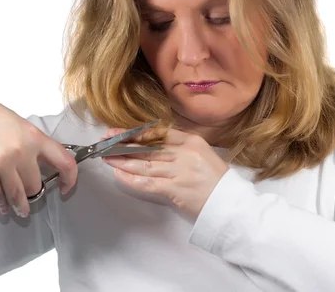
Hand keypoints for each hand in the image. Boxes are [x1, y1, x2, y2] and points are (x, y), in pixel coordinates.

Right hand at [0, 87, 76, 216]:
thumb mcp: (22, 126)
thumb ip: (36, 146)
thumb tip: (46, 166)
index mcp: (36, 137)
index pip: (64, 162)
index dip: (70, 179)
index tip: (66, 187)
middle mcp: (22, 151)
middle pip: (36, 184)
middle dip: (35, 193)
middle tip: (33, 196)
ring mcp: (2, 162)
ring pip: (17, 194)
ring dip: (21, 206)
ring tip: (22, 211)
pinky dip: (0, 203)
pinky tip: (3, 206)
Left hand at [102, 127, 229, 217]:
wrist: (229, 202)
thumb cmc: (216, 179)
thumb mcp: (203, 154)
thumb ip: (181, 148)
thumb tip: (153, 145)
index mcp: (192, 141)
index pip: (158, 133)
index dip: (135, 133)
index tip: (119, 132)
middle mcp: (185, 153)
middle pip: (148, 147)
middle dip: (123, 145)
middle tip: (105, 143)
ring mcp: (180, 171)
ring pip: (145, 163)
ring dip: (123, 161)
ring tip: (107, 158)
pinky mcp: (175, 189)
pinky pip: (148, 182)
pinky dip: (131, 178)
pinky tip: (119, 173)